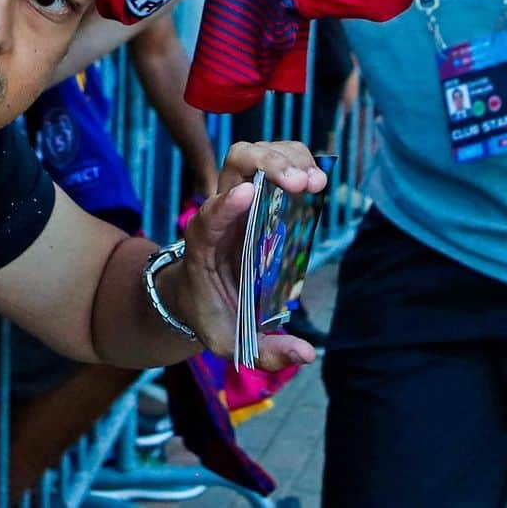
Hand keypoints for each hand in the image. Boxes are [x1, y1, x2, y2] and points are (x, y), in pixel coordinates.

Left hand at [173, 140, 328, 370]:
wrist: (191, 292)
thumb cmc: (210, 313)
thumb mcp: (230, 340)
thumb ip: (266, 351)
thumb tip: (307, 354)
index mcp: (204, 246)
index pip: (208, 217)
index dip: (226, 204)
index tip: (248, 194)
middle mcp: (219, 211)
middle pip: (235, 163)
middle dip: (268, 165)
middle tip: (300, 184)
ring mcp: (238, 194)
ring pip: (254, 153)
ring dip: (287, 157)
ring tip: (314, 180)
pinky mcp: (257, 188)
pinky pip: (273, 158)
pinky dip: (295, 158)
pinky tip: (315, 176)